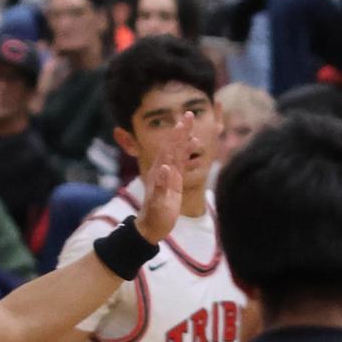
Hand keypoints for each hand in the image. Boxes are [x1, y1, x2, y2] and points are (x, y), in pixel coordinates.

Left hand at [134, 118, 187, 242]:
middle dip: (181, 130)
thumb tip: (166, 167)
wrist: (150, 227)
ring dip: (184, 140)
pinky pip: (181, 163)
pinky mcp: (173, 182)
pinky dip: (186, 153)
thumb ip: (162, 185)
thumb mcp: (159, 203)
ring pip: (177, 153)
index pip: (170, 149)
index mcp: (160, 172)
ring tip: (191, 127)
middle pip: (174, 146)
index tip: (185, 121)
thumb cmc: (155, 217)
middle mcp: (164, 169)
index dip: (178, 135)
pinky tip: (191, 147)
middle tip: (189, 114)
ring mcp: (168, 175)